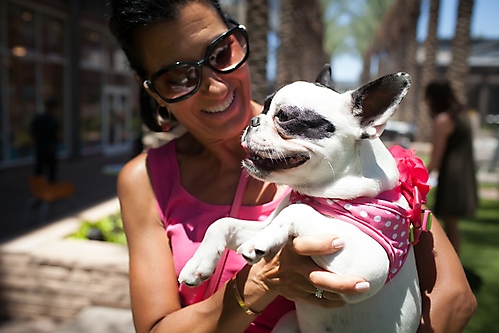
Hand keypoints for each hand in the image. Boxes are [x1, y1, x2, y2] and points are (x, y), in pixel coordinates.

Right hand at [254, 234, 368, 307]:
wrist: (262, 275)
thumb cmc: (282, 248)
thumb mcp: (285, 235)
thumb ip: (304, 230)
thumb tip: (334, 220)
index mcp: (289, 247)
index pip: (304, 246)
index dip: (322, 244)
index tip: (341, 240)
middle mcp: (292, 266)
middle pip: (317, 276)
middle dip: (341, 282)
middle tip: (363, 282)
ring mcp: (295, 283)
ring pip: (321, 291)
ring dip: (343, 291)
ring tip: (362, 287)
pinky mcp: (297, 295)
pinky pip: (318, 301)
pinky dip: (333, 301)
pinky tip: (347, 297)